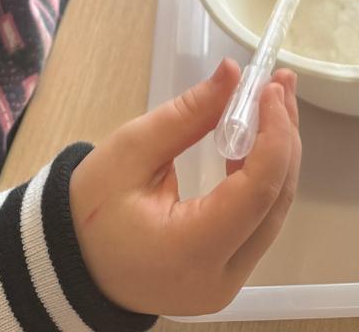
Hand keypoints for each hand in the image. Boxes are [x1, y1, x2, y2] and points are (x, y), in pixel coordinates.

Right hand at [69, 58, 300, 317]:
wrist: (74, 265)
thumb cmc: (91, 210)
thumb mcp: (131, 152)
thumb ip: (187, 115)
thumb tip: (232, 74)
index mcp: (191, 252)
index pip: (257, 192)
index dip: (274, 136)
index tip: (270, 88)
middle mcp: (221, 278)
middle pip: (274, 201)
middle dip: (284, 138)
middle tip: (279, 84)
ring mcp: (228, 284)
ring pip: (272, 212)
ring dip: (277, 155)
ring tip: (271, 102)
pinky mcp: (227, 275)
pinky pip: (257, 222)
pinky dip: (261, 178)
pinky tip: (252, 140)